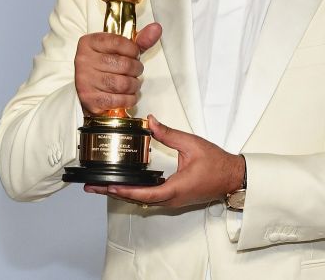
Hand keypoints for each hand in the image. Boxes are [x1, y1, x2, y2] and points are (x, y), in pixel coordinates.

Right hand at [74, 23, 161, 114]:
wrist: (87, 90)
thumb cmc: (106, 67)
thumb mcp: (120, 49)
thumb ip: (139, 40)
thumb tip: (156, 28)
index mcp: (90, 43)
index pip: (119, 42)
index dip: (133, 50)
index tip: (134, 54)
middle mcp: (84, 60)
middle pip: (124, 65)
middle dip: (136, 70)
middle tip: (134, 71)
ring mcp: (86, 80)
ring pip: (123, 84)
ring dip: (134, 85)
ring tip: (132, 83)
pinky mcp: (90, 99)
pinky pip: (119, 100)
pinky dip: (129, 99)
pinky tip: (127, 95)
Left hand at [84, 116, 244, 207]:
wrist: (232, 177)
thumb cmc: (216, 164)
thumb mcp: (191, 144)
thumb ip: (168, 133)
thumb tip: (150, 122)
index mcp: (174, 188)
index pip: (143, 193)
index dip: (123, 191)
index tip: (106, 186)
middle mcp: (170, 199)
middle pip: (137, 199)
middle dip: (114, 193)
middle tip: (93, 187)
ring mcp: (172, 201)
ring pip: (142, 200)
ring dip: (123, 193)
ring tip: (102, 186)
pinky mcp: (174, 199)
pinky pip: (150, 198)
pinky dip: (134, 193)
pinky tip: (124, 185)